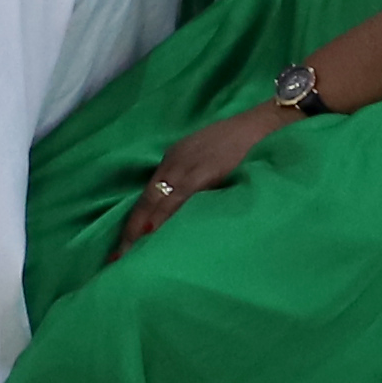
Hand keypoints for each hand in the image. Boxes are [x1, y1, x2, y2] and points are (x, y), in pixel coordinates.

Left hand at [111, 99, 298, 254]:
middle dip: (133, 230)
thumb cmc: (241, 141)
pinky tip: (155, 233)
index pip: (149, 195)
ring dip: (144, 229)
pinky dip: (165, 218)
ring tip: (132, 253)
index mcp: (175, 159)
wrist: (263, 124)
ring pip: (158, 203)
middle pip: (147, 201)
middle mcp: (175, 164)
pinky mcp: (203, 174)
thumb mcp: (208, 156)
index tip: (126, 244)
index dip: (136, 221)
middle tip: (118, 258)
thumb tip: (185, 204)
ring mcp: (187, 169)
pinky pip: (179, 200)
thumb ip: (194, 176)